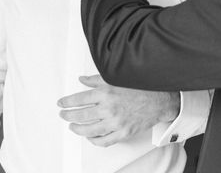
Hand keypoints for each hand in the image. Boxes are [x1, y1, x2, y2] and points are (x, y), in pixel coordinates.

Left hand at [57, 75, 179, 146]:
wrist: (158, 99)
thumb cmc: (139, 88)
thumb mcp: (115, 78)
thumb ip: (95, 80)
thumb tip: (81, 80)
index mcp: (105, 93)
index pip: (79, 99)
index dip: (67, 102)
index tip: (61, 103)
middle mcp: (108, 109)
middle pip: (81, 116)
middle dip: (68, 115)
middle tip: (63, 115)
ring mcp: (116, 123)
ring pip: (89, 130)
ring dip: (77, 129)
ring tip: (72, 126)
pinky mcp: (123, 133)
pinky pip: (104, 141)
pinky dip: (94, 140)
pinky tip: (89, 137)